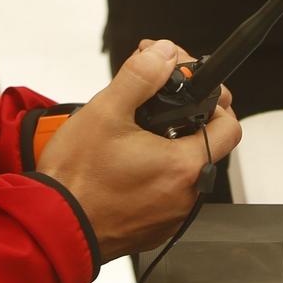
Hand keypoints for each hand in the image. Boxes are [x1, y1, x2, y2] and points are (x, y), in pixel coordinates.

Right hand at [38, 39, 239, 261]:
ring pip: (182, 172)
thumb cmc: (77, 179)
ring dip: (166, 148)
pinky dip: (153, 175)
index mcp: (183, 166)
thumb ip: (141, 76)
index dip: (216, 102)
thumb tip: (162, 53)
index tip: (194, 92)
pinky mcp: (153, 229)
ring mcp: (170, 217)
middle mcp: (185, 196)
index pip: (229, 127)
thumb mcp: (106, 111)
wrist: (53, 228)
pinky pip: (165, 194)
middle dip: (184, 120)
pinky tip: (125, 164)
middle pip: (205, 147)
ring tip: (134, 133)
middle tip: (154, 106)